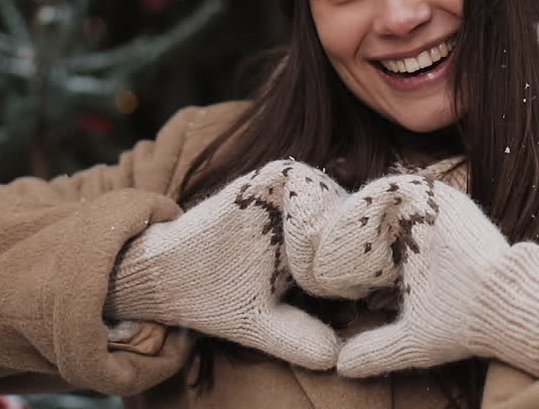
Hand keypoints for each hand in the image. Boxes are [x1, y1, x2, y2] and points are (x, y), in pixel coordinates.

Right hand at [106, 160, 347, 369]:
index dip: (370, 263)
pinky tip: (301, 241)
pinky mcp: (262, 179)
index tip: (374, 288)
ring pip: (331, 193)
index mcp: (310, 245)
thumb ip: (297, 337)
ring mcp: (285, 192)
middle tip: (362, 273)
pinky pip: (298, 178)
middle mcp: (303, 214)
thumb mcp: (262, 324)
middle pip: (351, 215)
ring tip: (329, 263)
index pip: (355, 245)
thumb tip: (337, 360)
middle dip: (358, 243)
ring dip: (335, 224)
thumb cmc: (216, 297)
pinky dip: (306, 203)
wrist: (164, 273)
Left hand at [306, 175, 538, 377]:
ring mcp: (431, 210)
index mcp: (415, 253)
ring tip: (328, 242)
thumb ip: (377, 349)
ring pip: (377, 199)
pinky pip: (392, 187)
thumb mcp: (411, 340)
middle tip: (314, 253)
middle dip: (341, 232)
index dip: (342, 253)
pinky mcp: (438, 198)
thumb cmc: (462, 325)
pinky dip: (369, 203)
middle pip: (369, 216)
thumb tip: (342, 368)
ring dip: (352, 216)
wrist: (502, 309)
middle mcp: (422, 227)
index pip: (369, 240)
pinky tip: (350, 230)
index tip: (319, 273)